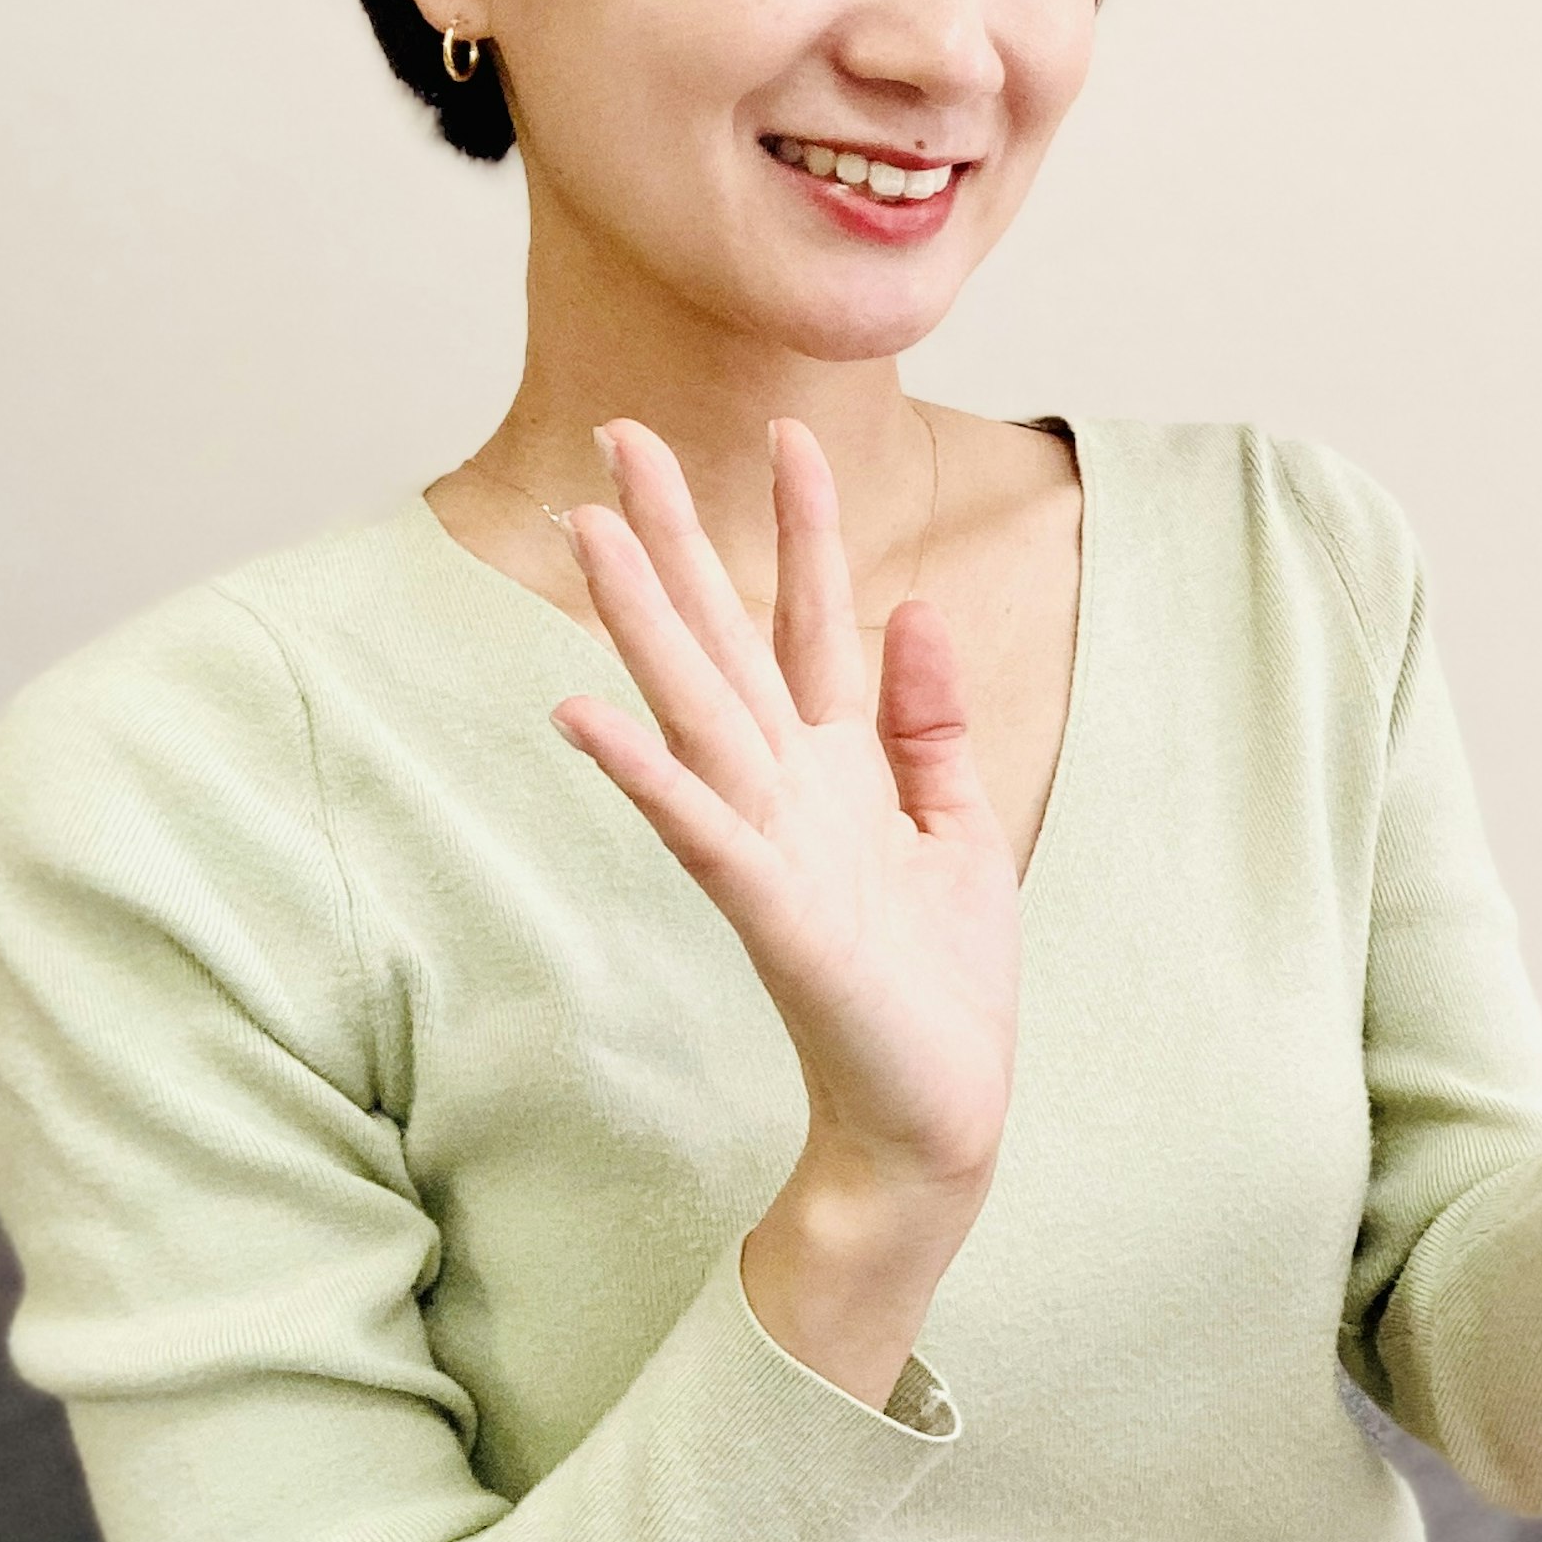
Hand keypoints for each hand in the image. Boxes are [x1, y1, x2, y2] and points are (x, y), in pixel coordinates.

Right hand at [549, 417, 1020, 1401]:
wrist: (936, 1108)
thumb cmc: (939, 982)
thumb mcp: (958, 827)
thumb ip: (929, 724)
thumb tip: (915, 607)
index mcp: (837, 768)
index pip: (812, 620)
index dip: (805, 528)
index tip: (792, 433)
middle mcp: (786, 790)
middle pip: (723, 637)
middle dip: (678, 539)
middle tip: (622, 435)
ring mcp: (766, 844)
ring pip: (691, 708)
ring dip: (641, 621)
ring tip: (587, 530)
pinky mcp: (768, 908)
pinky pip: (696, 827)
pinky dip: (642, 771)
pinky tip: (583, 713)